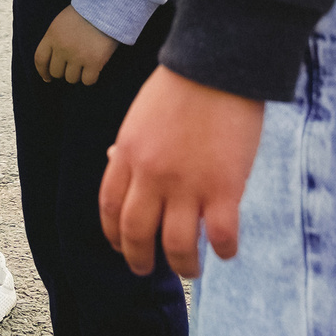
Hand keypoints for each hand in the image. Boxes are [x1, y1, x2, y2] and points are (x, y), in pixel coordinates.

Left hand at [35, 4, 116, 84]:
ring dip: (77, 75)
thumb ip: (55, 38)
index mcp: (52, 35)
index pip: (40, 59)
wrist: (107, 8)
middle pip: (56, 72)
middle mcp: (62, 47)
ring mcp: (78, 56)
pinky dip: (90, 78)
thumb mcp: (62, 21)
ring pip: (71, 79)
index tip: (47, 78)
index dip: (43, 71)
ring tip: (84, 65)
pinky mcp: (95, 62)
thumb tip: (53, 59)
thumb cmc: (85, 13)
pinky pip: (88, 81)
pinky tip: (94, 69)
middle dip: (63, 71)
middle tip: (72, 66)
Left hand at [99, 66, 264, 278]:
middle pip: (136, 234)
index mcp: (128, 155)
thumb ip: (130, 145)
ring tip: (189, 270)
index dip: (114, 235)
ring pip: (177, 245)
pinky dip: (223, 250)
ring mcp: (187, 184)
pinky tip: (226, 252)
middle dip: (139, 260)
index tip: (123, 248)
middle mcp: (151, 176)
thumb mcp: (140, 115)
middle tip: (148, 270)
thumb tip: (115, 160)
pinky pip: (220, 235)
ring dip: (182, 265)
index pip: (110, 208)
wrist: (217, 64)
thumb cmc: (181, 84)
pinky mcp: (224, 187)